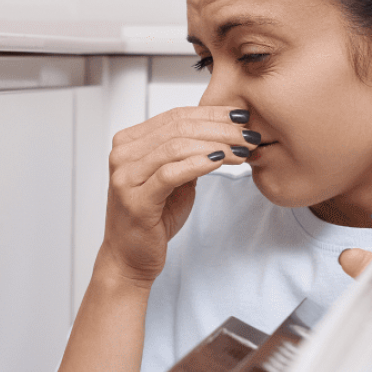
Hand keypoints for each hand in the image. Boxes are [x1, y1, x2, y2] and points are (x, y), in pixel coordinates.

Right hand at [101, 105, 258, 285]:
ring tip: (242, 151)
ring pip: (177, 147)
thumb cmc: (152, 220)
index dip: (212, 113)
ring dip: (216, 146)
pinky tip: (221, 162)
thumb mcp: (174, 179)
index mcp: (128, 143)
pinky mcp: (135, 200)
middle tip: (249, 135)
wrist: (129, 258)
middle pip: (178, 128)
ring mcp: (125, 177)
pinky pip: (171, 174)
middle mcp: (122, 155)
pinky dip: (199, 164)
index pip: (175, 116)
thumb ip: (188, 154)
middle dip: (220, 129)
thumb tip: (225, 130)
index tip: (241, 117)